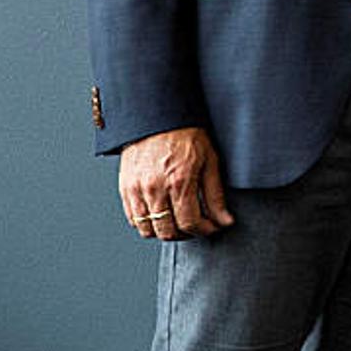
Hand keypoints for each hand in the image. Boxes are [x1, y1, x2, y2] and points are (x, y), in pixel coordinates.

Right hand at [118, 126, 232, 240]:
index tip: (212, 227)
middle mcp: (155, 188)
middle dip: (186, 234)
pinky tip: (161, 214)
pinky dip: (147, 223)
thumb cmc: (186, 134)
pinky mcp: (125, 188)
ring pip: (148, 230)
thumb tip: (225, 221)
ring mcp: (137, 189)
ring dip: (165, 231)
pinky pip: (133, 219)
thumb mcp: (210, 160)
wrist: (159, 116)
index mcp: (179, 181)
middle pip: (168, 231)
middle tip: (196, 226)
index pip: (190, 223)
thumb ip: (215, 195)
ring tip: (178, 221)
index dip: (204, 230)